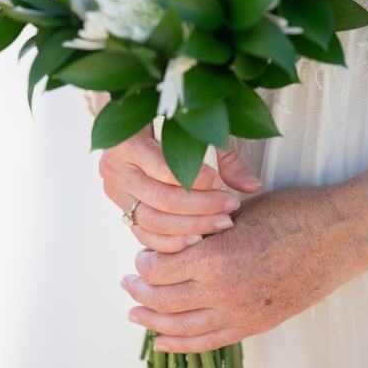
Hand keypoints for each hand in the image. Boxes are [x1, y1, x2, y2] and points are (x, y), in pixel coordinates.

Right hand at [99, 123, 262, 252]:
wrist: (131, 127)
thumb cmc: (165, 124)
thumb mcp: (194, 131)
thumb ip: (224, 157)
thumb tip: (252, 186)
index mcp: (126, 142)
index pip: (165, 169)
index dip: (197, 180)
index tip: (219, 182)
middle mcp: (115, 170)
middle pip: (161, 199)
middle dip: (201, 207)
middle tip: (229, 206)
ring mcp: (116, 194)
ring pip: (153, 222)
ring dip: (191, 227)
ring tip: (220, 223)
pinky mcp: (123, 211)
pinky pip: (145, 235)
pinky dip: (172, 242)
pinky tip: (197, 240)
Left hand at [121, 186, 367, 352]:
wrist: (342, 234)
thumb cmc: (293, 213)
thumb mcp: (239, 212)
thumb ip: (203, 230)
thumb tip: (174, 239)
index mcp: (215, 257)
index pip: (158, 270)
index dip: (143, 263)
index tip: (140, 256)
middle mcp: (224, 291)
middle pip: (163, 301)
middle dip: (139, 292)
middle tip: (128, 284)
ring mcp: (242, 313)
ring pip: (182, 328)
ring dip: (153, 322)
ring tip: (136, 314)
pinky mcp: (258, 324)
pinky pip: (210, 342)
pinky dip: (182, 344)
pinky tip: (163, 341)